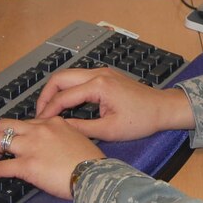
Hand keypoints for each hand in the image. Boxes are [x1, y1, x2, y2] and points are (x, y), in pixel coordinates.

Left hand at [0, 117, 103, 198]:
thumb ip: (63, 136)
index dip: (17, 133)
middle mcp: (39, 130)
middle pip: (6, 125)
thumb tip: (54, 144)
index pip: (27, 122)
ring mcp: (31, 147)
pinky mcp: (27, 165)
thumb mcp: (79, 139)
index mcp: (53, 122)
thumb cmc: (92, 162)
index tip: (16, 141)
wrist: (95, 175)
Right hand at [36, 67, 194, 140]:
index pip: (63, 96)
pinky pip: (79, 78)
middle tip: (39, 113)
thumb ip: (81, 128)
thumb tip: (59, 129)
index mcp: (98, 86)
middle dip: (46, 95)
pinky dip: (68, 89)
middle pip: (60, 78)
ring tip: (49, 110)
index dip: (48, 111)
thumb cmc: (142, 119)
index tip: (39, 123)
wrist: (162, 109)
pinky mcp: (105, 76)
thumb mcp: (109, 130)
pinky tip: (65, 105)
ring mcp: (102, 72)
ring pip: (68, 76)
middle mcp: (98, 74)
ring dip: (56, 91)